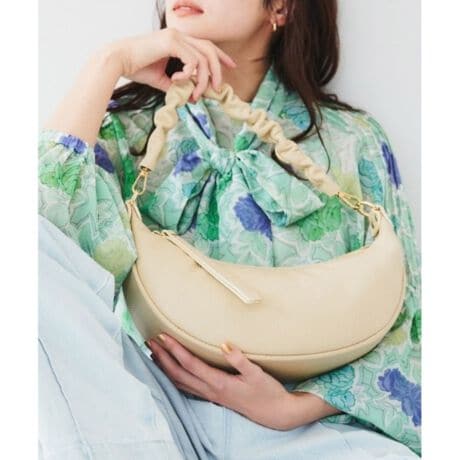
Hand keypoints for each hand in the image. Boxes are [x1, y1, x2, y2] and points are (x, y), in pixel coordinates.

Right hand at [104, 27, 236, 99]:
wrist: (118, 61)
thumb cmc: (136, 68)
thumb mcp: (162, 79)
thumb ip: (177, 84)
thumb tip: (190, 95)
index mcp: (178, 40)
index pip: (206, 45)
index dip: (220, 56)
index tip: (231, 67)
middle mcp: (179, 35)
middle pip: (210, 49)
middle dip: (218, 70)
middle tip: (217, 88)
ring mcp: (175, 36)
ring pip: (203, 58)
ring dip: (202, 80)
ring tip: (194, 94)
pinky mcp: (171, 42)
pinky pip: (192, 60)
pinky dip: (188, 74)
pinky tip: (176, 81)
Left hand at [146, 333, 311, 429]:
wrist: (275, 413)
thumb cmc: (267, 391)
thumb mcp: (257, 373)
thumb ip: (239, 359)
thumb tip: (224, 344)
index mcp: (219, 383)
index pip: (190, 364)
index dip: (175, 350)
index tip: (163, 336)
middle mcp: (211, 390)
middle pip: (179, 373)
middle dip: (163, 357)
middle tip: (150, 341)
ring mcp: (211, 395)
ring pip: (180, 382)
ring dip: (165, 367)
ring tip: (154, 353)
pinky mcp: (214, 397)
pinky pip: (187, 387)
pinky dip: (174, 377)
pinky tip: (171, 372)